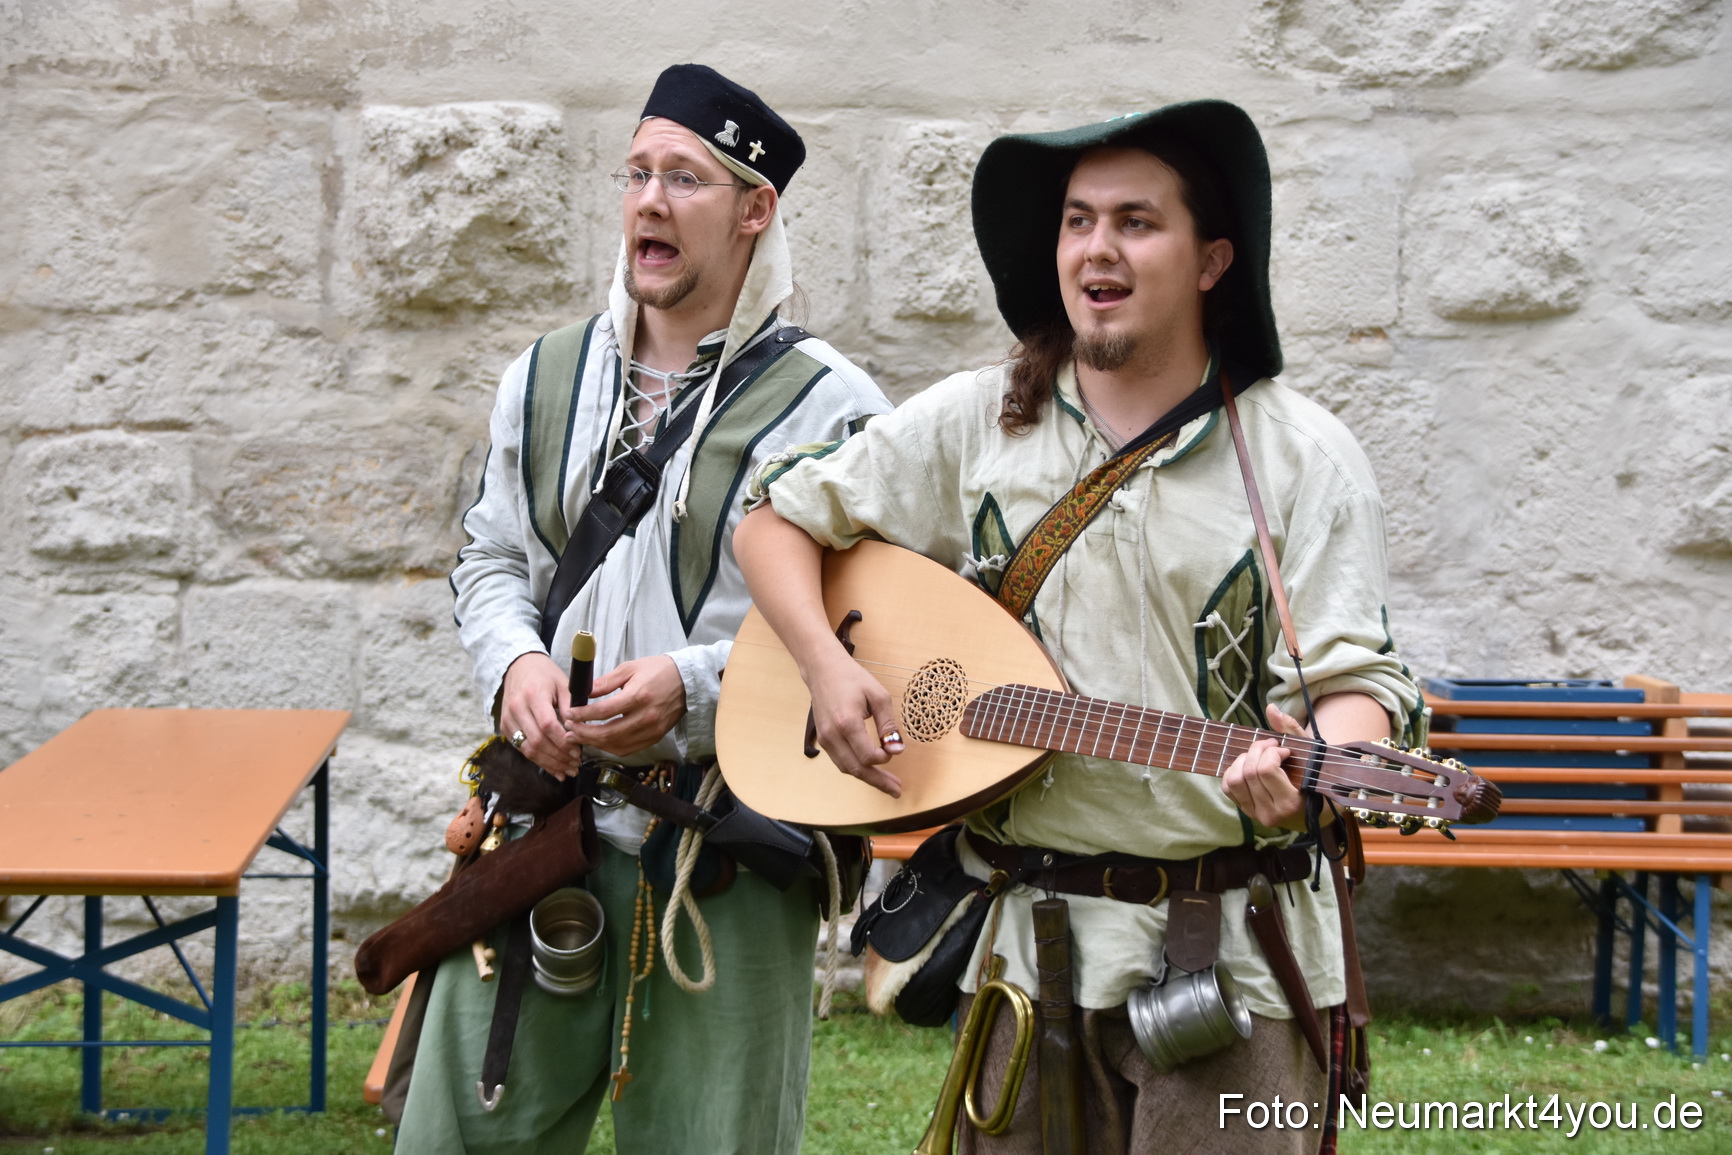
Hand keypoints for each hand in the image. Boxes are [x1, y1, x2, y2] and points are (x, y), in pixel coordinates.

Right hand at [499, 652, 583, 777]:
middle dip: (558, 757)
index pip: (547, 725)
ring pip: (528, 749)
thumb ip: (571, 706)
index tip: (578, 751)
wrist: (519, 666)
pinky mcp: (505, 727)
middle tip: (576, 764)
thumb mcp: (563, 684)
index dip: (563, 741)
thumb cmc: (545, 675)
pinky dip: (539, 761)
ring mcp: (508, 719)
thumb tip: (578, 731)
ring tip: (567, 770)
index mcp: (533, 694)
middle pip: (537, 741)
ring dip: (549, 763)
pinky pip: (521, 749)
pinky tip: (554, 768)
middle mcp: (517, 708)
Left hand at [565, 655, 687, 756]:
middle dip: (584, 733)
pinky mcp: (656, 737)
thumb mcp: (630, 668)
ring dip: (595, 744)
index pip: (603, 711)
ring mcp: (652, 730)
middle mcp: (646, 716)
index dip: (583, 715)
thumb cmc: (657, 670)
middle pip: (608, 733)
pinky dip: (611, 748)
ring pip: (617, 745)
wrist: (687, 681)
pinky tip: (599, 742)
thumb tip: (584, 693)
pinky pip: (629, 749)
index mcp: (638, 696)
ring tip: (579, 738)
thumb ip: (605, 682)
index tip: (569, 715)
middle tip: (569, 730)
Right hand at [804, 645, 905, 796]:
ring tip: (887, 784)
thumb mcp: (878, 696)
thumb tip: (897, 750)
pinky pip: (841, 761)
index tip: (894, 748)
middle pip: (857, 769)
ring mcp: (825, 739)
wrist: (823, 669)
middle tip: (897, 790)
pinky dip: (856, 769)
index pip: (868, 756)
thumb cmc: (852, 678)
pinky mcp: (823, 739)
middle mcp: (832, 735)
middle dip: (878, 782)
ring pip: (847, 769)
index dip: (885, 758)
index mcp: (847, 723)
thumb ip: (888, 725)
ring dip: (868, 778)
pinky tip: (870, 771)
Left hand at [1222, 703, 1309, 829]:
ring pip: (1234, 780)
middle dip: (1257, 750)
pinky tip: (1249, 765)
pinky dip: (1234, 770)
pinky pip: (1228, 787)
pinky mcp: (1246, 811)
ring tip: (1258, 755)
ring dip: (1243, 760)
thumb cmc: (1315, 778)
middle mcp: (1271, 813)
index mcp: (1290, 803)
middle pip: (1249, 772)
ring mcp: (1256, 814)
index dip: (1271, 752)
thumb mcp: (1310, 754)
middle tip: (1270, 745)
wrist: (1315, 810)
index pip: (1266, 770)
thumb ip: (1290, 730)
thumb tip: (1271, 709)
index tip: (1283, 749)